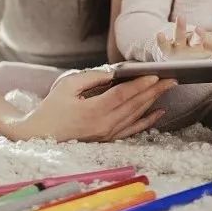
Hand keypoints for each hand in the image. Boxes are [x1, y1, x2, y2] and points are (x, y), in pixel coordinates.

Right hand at [15, 69, 176, 141]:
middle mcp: (104, 124)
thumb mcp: (67, 85)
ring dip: (153, 101)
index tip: (155, 75)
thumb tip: (113, 72)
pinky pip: (132, 130)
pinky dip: (147, 121)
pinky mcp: (107, 138)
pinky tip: (159, 112)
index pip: (123, 95)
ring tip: (168, 88)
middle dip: (154, 90)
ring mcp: (107, 134)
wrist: (39, 135)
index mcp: (93, 110)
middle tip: (172, 78)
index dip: (140, 85)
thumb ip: (92, 77)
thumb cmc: (51, 108)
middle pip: (134, 105)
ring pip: (136, 115)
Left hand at [156, 14, 211, 59]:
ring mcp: (180, 51)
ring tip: (182, 17)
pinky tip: (159, 34)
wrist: (180, 62)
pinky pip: (164, 46)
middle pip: (198, 43)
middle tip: (199, 29)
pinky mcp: (168, 51)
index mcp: (207, 50)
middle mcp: (194, 52)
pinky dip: (161, 41)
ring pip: (180, 39)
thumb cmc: (200, 50)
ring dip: (180, 28)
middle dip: (200, 37)